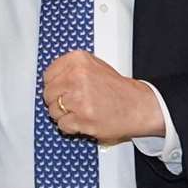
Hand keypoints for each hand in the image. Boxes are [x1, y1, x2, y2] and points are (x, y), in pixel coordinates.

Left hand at [42, 51, 163, 144]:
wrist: (139, 107)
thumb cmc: (118, 89)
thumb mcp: (95, 66)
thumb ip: (71, 70)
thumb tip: (50, 80)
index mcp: (78, 60)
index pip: (48, 75)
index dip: (54, 86)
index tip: (61, 91)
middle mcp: (77, 76)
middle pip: (48, 94)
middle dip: (57, 102)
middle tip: (73, 104)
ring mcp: (79, 98)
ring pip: (53, 111)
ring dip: (64, 116)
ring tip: (81, 112)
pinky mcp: (83, 118)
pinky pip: (62, 125)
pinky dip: (71, 127)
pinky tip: (83, 121)